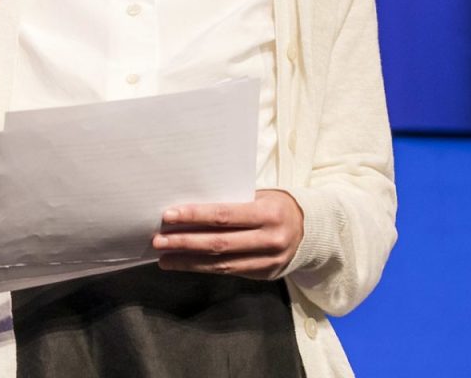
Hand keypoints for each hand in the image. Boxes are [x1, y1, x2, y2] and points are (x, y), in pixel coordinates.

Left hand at [152, 189, 303, 280]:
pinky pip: (229, 272)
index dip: (195, 216)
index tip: (169, 215)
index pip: (224, 215)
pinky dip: (204, 268)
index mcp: (268, 213)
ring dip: (188, 261)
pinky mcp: (264, 274)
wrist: (311, 230)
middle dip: (185, 242)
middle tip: (158, 240)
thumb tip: (190, 207)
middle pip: (219, 243)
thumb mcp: (260, 196)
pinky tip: (185, 264)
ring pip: (221, 263)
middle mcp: (270, 239)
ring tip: (165, 256)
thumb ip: (232, 202)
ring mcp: (268, 260)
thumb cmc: (276, 206)